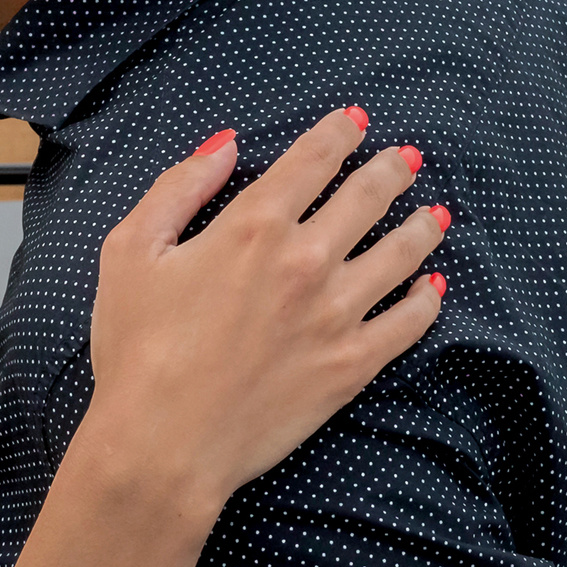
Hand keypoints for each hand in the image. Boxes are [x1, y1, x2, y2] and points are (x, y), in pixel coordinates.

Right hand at [77, 107, 448, 519]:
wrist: (161, 445)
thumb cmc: (136, 348)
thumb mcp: (131, 250)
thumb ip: (180, 186)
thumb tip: (226, 144)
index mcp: (253, 225)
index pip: (313, 159)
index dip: (340, 132)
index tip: (356, 121)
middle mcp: (306, 260)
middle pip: (368, 196)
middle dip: (392, 169)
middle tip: (408, 158)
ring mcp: (336, 315)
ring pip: (400, 253)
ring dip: (422, 226)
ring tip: (436, 213)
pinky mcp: (351, 366)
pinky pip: (407, 324)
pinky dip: (427, 300)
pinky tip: (434, 286)